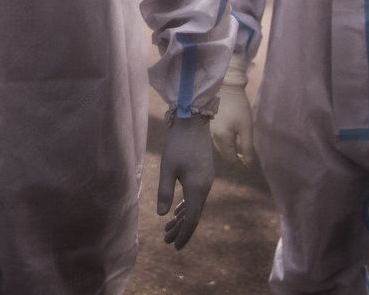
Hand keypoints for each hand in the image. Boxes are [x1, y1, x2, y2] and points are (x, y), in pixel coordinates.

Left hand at [157, 115, 214, 249]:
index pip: (191, 219)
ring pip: (194, 206)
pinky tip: (178, 210)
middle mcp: (205, 187)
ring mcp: (206, 180)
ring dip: (182, 218)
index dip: (183, 234)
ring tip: (168, 228)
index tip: (174, 247)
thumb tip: (162, 215)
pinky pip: (196, 196)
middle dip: (180, 229)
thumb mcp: (167, 168)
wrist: (193, 122)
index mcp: (197, 189)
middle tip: (167, 240)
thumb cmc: (178, 144)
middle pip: (193, 215)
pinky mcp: (204, 174)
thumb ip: (165, 192)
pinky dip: (186, 206)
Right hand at [210, 57, 254, 164]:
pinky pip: (218, 140)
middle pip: (225, 154)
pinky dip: (226, 144)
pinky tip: (233, 140)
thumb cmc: (238, 107)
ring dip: (230, 151)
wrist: (226, 87)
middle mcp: (213, 138)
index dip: (241, 164)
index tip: (250, 165)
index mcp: (222, 139)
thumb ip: (248, 148)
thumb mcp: (246, 128)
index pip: (231, 159)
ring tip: (241, 151)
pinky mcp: (211, 125)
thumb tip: (248, 164)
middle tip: (247, 159)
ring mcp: (210, 132)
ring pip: (221, 148)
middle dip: (235, 159)